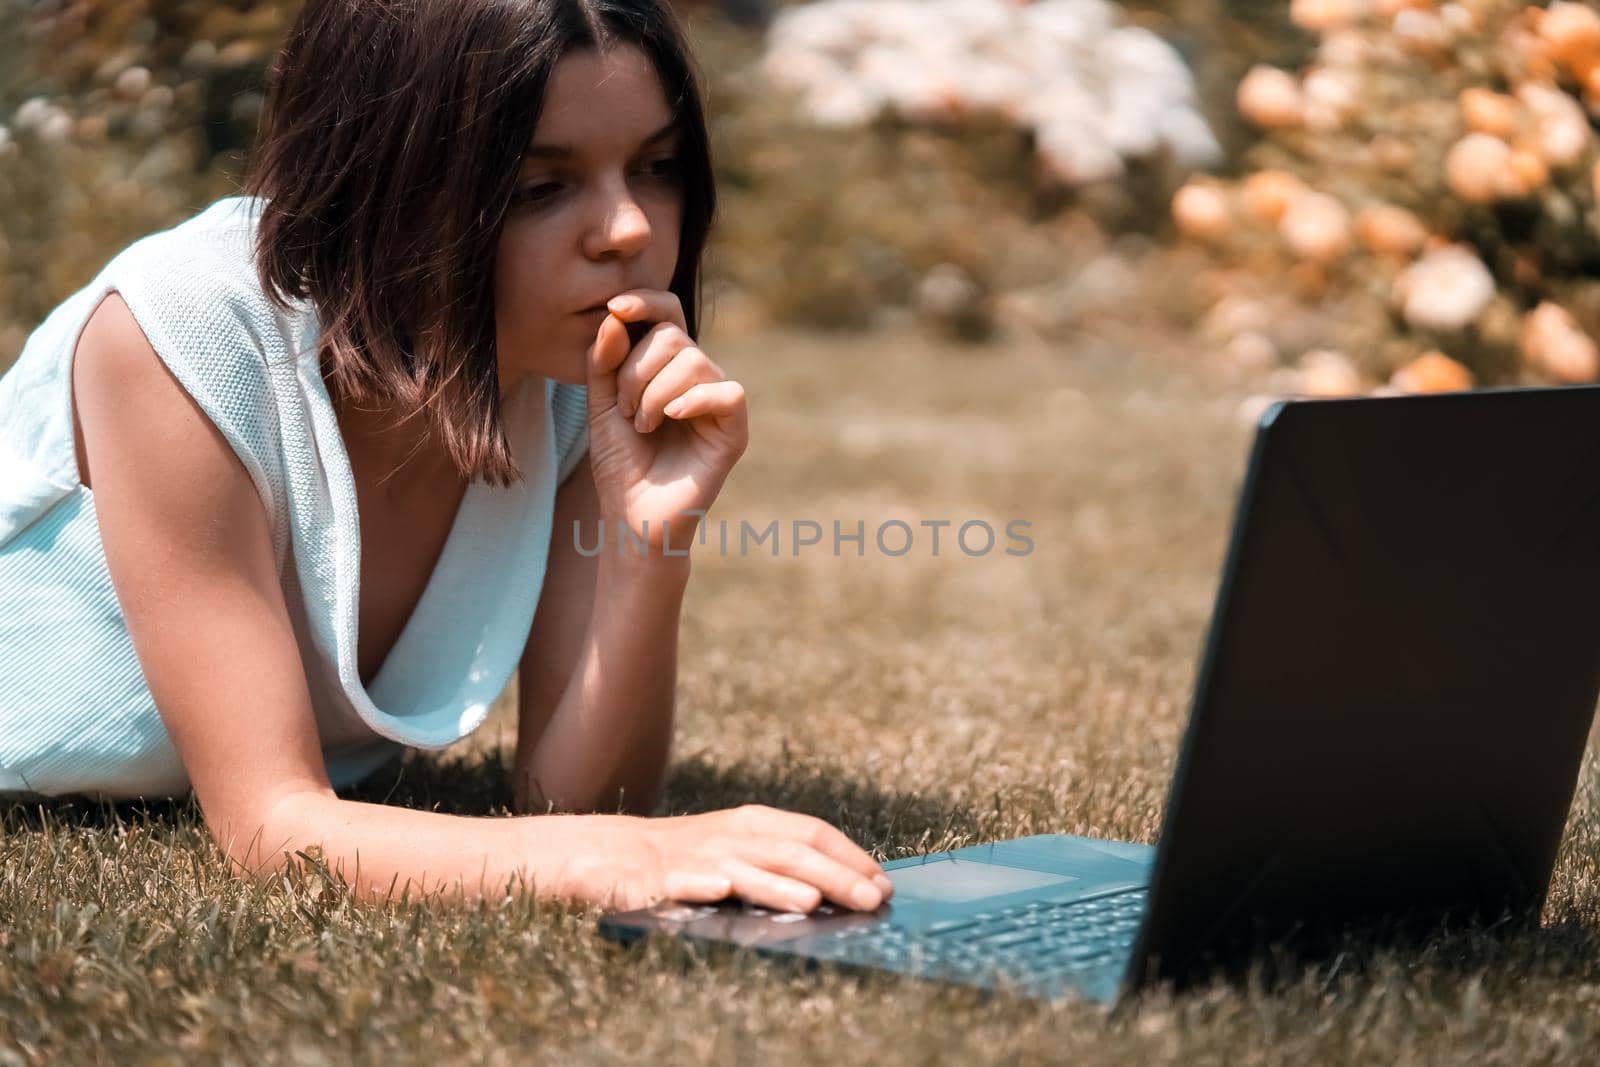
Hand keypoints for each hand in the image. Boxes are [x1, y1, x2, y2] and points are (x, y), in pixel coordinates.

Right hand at [571, 805, 895, 913]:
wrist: (608, 853)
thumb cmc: (684, 857)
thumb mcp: (738, 848)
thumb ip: (783, 862)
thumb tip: (842, 886)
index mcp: (754, 824)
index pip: (813, 832)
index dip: (850, 856)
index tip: (883, 881)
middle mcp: (732, 836)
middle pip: (791, 852)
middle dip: (834, 876)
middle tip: (871, 899)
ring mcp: (698, 858)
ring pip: (745, 868)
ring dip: (779, 884)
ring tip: (812, 900)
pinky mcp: (660, 879)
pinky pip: (683, 882)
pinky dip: (701, 885)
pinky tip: (719, 890)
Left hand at [584, 288, 748, 557]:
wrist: (631, 515)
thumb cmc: (620, 463)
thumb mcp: (600, 404)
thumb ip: (604, 360)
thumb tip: (615, 316)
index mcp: (667, 366)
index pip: (667, 313)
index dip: (645, 301)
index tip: (615, 308)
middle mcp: (697, 378)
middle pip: (674, 337)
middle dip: (636, 370)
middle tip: (626, 410)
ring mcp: (717, 403)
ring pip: (695, 362)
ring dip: (654, 393)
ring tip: (643, 425)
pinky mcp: (734, 431)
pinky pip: (728, 392)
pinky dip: (694, 400)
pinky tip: (670, 419)